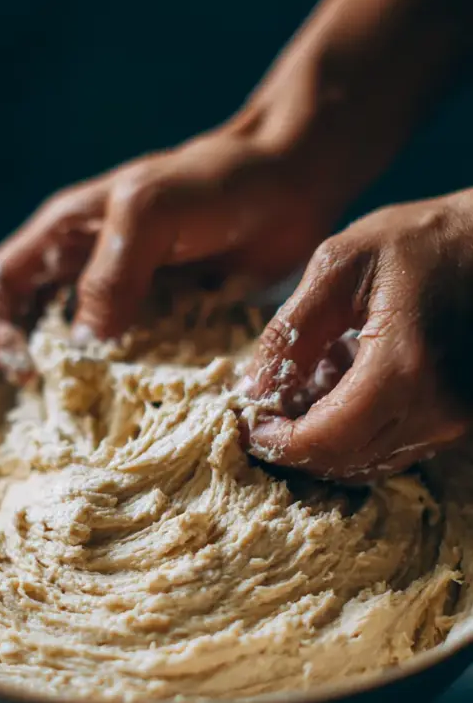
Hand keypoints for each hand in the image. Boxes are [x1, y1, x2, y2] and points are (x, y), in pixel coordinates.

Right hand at [0, 121, 338, 381]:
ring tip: (106, 416)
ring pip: (81, 354)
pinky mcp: (165, 324)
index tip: (31, 369)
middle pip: (29, 330)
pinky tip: (150, 404)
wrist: (292, 184)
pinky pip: (132, 364)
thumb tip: (82, 347)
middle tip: (70, 406)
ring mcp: (125, 301)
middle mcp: (84, 271)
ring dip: (86, 386)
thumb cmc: (217, 182)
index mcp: (63, 235)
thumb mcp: (150, 211)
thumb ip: (110, 273)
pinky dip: (132, 387)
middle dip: (39, 370)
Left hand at [246, 190, 472, 481]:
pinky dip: (356, 434)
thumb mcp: (340, 266)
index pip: (327, 438)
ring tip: (303, 394)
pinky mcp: (460, 419)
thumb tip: (253, 390)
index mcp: (402, 367)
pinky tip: (340, 391)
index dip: (281, 443)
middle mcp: (437, 407)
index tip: (250, 427)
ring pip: (372, 462)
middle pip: (348, 461)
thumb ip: (290, 331)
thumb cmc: (422, 240)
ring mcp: (454, 419)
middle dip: (297, 448)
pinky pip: (396, 448)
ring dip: (325, 442)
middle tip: (266, 416)